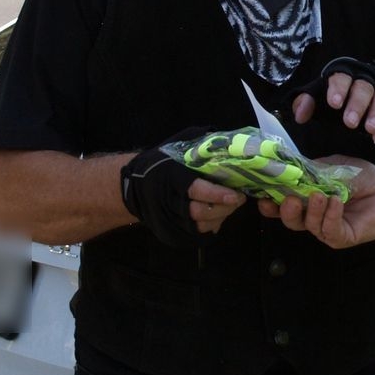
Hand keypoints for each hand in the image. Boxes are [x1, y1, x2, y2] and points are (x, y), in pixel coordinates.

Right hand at [120, 146, 242, 244]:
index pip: (196, 190)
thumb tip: (226, 141)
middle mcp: (170, 201)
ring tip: (231, 204)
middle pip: (201, 212)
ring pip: (201, 225)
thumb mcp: (176, 149)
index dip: (216, 194)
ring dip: (221, 216)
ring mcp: (170, 220)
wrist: (135, 187)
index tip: (235, 194)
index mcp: (172, 178)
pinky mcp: (174, 232)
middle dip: (224, 207)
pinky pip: (199, 233)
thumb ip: (198, 146)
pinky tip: (219, 213)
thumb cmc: (160, 164)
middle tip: (239, 198)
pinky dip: (213, 224)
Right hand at [263, 161, 374, 247]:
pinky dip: (330, 215)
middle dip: (285, 210)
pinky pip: (329, 230)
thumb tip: (288, 167)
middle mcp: (314, 218)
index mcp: (307, 200)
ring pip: (309, 226)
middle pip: (290, 220)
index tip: (263, 192)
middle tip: (289, 198)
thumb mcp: (333, 167)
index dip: (270, 201)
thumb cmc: (363, 177)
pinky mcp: (343, 238)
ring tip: (320, 195)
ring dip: (312, 210)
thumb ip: (311, 170)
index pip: (282, 204)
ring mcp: (328, 229)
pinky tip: (336, 201)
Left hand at [288, 57, 374, 146]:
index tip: (334, 103)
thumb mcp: (322, 102)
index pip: (341, 76)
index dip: (338, 88)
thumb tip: (298, 115)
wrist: (369, 107)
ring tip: (369, 130)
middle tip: (349, 123)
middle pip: (363, 87)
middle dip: (357, 104)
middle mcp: (364, 83)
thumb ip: (308, 104)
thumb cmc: (341, 102)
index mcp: (345, 78)